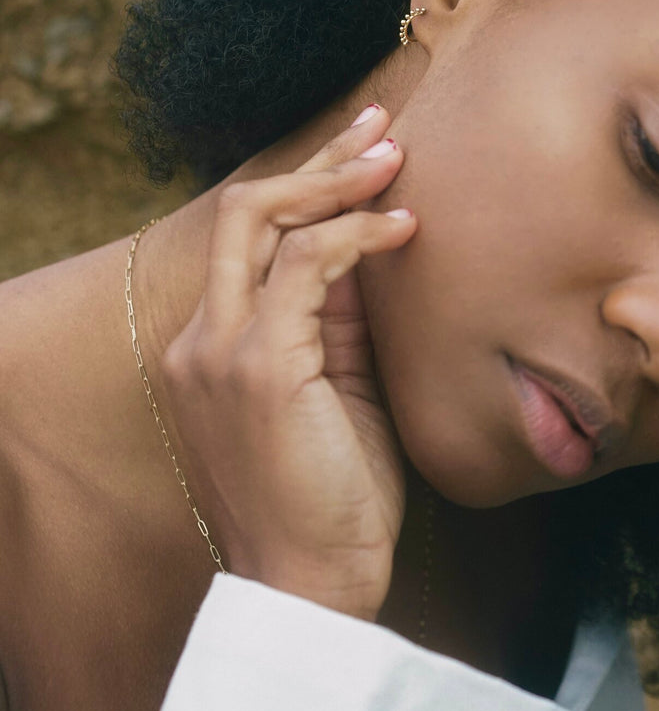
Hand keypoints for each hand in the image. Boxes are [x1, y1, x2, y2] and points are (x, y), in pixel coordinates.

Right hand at [161, 105, 416, 620]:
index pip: (255, 239)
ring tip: (397, 160)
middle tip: (380, 126)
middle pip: (248, 210)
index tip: (365, 153)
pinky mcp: (256, 367)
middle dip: (317, 160)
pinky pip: (302, 267)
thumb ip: (337, 319)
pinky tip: (405, 228)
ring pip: (263, 220)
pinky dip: (355, 236)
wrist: (315, 583)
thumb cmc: (334, 492)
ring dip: (336, 181)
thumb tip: (374, 247)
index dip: (308, 186)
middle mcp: (201, 337)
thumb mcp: (336, 388)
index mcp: (216, 344)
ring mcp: (219, 350)